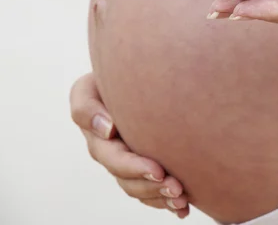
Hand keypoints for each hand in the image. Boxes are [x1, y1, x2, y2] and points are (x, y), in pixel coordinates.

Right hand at [70, 73, 189, 217]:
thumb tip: (108, 130)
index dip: (134, 167)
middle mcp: (109, 152)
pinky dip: (166, 203)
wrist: (129, 76)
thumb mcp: (88, 86)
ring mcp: (125, 161)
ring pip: (139, 188)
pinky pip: (149, 192)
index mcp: (96, 135)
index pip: (112, 157)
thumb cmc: (112, 75)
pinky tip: (183, 209)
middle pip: (128, 178)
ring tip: (182, 199)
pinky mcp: (141, 166)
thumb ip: (87, 107)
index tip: (157, 169)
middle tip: (177, 188)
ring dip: (161, 197)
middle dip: (152, 186)